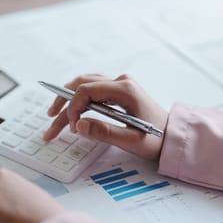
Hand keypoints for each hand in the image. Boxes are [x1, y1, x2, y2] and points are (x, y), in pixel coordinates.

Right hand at [43, 74, 168, 159]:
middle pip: (82, 84)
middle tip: (50, 119)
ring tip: (53, 115)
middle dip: (63, 102)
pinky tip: (70, 111)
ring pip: (85, 85)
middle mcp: (121, 82)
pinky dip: (78, 100)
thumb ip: (103, 132)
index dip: (73, 108)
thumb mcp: (130, 141)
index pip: (86, 90)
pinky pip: (93, 91)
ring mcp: (120, 85)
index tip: (72, 127)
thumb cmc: (156, 140)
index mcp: (125, 89)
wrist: (172, 137)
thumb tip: (78, 125)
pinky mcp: (119, 92)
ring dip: (68, 99)